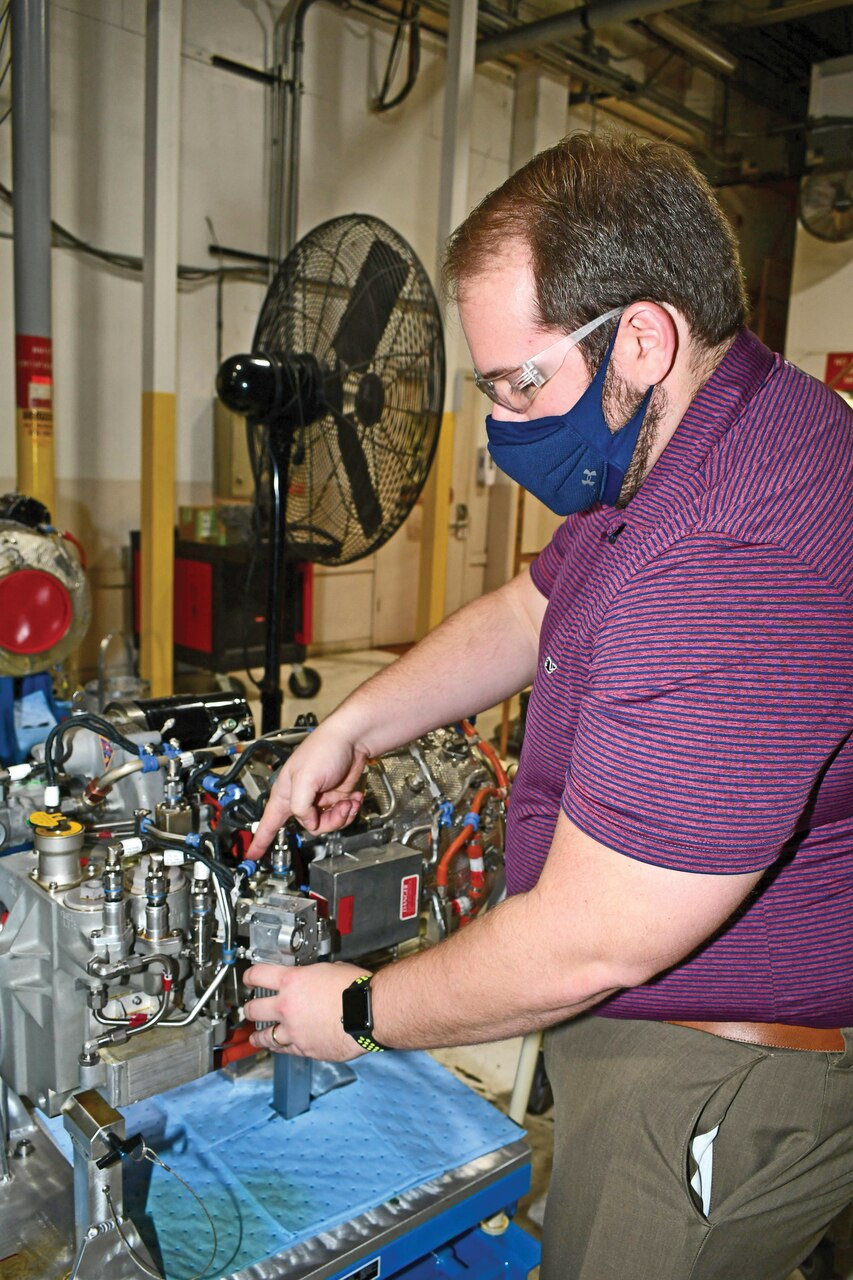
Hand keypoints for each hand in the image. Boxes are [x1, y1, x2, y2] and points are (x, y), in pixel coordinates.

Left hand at [244, 961, 371, 1061]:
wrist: (368, 1012)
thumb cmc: (355, 989)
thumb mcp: (330, 970)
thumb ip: (314, 976)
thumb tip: (315, 978)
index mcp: (292, 981)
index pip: (258, 975)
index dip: (250, 976)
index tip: (248, 979)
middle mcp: (287, 1006)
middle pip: (254, 1009)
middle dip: (250, 1009)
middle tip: (250, 1009)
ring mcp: (293, 1030)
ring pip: (264, 1036)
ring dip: (258, 1036)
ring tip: (255, 1037)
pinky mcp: (304, 1048)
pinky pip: (285, 1049)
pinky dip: (281, 1048)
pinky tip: (279, 1047)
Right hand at [247, 721, 370, 855]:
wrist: (352, 739)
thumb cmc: (324, 750)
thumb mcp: (305, 779)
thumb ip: (300, 806)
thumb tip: (308, 823)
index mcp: (286, 794)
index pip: (268, 823)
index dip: (260, 841)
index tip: (251, 855)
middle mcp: (301, 799)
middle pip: (309, 828)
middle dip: (327, 822)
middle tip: (337, 808)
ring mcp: (320, 799)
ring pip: (328, 824)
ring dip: (342, 815)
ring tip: (348, 801)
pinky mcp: (336, 797)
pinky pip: (341, 815)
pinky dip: (350, 809)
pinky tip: (354, 797)